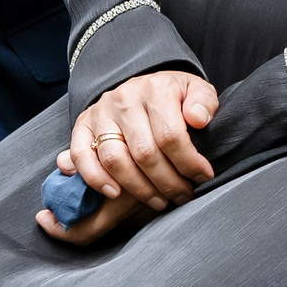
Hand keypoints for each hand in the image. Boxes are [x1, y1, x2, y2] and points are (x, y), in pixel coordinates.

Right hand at [36, 69, 217, 244]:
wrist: (143, 85)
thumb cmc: (174, 95)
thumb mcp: (196, 90)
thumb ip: (204, 102)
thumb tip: (198, 119)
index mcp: (155, 89)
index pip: (170, 135)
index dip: (189, 162)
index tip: (203, 177)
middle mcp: (125, 99)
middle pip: (145, 153)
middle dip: (168, 182)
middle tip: (183, 196)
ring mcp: (101, 112)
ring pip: (115, 159)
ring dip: (139, 188)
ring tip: (159, 201)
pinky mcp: (83, 125)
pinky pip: (82, 155)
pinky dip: (95, 178)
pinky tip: (115, 194)